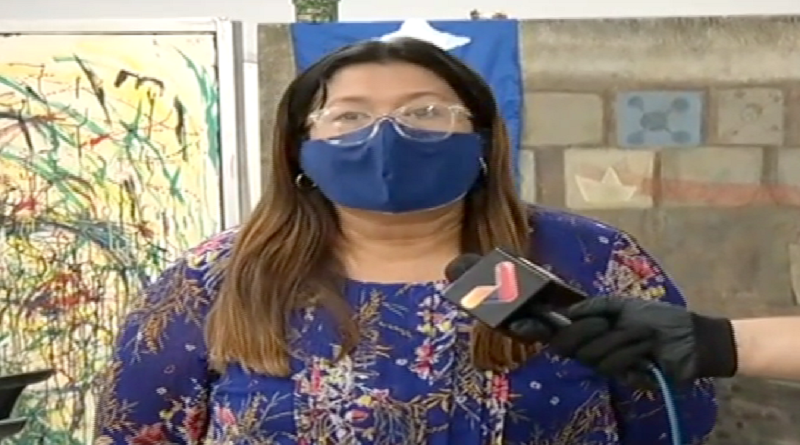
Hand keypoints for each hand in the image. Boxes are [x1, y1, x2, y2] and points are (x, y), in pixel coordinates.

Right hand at [508, 298, 737, 383]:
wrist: (692, 339)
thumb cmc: (660, 320)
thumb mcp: (624, 305)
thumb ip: (595, 306)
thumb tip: (568, 311)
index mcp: (590, 329)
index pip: (555, 331)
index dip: (535, 329)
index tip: (517, 324)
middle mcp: (592, 347)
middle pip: (567, 345)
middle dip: (585, 331)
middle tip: (606, 323)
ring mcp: (607, 365)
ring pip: (592, 355)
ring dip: (620, 340)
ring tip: (642, 335)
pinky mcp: (623, 378)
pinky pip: (614, 364)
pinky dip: (632, 351)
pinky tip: (647, 349)